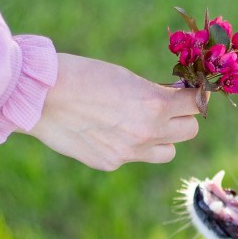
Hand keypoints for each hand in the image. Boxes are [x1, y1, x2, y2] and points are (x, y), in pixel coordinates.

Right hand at [27, 53, 200, 169]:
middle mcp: (148, 132)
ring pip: (168, 151)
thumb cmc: (83, 75)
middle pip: (189, 131)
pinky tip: (106, 131)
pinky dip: (129, 146)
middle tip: (165, 108)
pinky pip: (135, 157)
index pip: (195, 104)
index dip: (193, 96)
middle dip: (180, 118)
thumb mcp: (126, 78)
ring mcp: (130, 152)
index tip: (187, 93)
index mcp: (155, 104)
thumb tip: (169, 103)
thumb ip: (152, 94)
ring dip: (162, 139)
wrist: (42, 96)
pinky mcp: (111, 163)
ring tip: (141, 124)